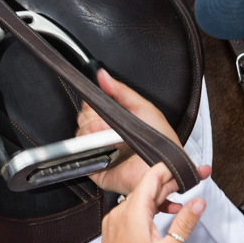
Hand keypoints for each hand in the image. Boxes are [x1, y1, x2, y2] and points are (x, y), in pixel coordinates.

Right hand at [76, 69, 209, 197]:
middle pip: (83, 119)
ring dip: (91, 131)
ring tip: (108, 135)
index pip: (91, 108)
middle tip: (107, 123)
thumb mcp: (143, 107)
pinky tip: (101, 145)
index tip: (96, 105)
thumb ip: (122, 91)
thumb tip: (102, 75)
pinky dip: (87, 147)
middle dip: (92, 118)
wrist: (164, 165)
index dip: (91, 105)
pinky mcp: (95, 167)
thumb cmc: (160, 139)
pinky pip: (81, 155)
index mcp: (114, 121)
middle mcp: (104, 136)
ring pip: (80, 135)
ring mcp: (99, 151)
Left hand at [93, 163, 205, 242]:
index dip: (171, 169)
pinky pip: (133, 211)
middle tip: (193, 182)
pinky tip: (163, 216)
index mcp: (132, 213)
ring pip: (140, 199)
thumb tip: (198, 202)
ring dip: (161, 197)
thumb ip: (185, 222)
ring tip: (182, 203)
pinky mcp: (114, 231)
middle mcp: (119, 214)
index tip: (188, 168)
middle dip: (171, 183)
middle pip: (147, 187)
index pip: (151, 177)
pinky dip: (150, 209)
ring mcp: (114, 222)